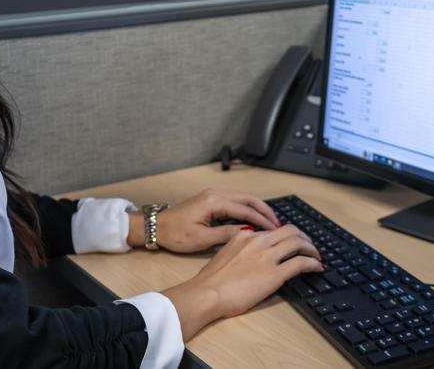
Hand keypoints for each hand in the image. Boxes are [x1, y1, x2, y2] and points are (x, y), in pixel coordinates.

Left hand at [127, 188, 280, 252]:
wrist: (156, 227)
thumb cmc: (175, 234)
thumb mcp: (202, 238)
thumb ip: (227, 234)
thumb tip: (248, 233)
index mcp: (214, 201)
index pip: (245, 209)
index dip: (262, 220)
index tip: (275, 230)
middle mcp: (215, 194)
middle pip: (248, 198)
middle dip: (264, 210)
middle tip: (278, 224)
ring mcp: (213, 195)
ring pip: (242, 199)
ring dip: (256, 209)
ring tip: (270, 222)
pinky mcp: (210, 200)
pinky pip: (234, 202)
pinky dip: (246, 209)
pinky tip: (253, 220)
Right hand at [162, 224, 323, 339]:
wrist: (206, 293)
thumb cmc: (210, 281)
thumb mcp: (224, 255)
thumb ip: (239, 250)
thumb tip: (248, 258)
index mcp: (244, 235)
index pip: (272, 229)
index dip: (286, 235)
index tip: (292, 241)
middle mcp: (257, 241)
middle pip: (290, 230)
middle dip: (304, 237)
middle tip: (309, 246)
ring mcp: (267, 256)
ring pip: (298, 242)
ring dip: (311, 248)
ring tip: (316, 256)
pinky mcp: (274, 273)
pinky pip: (301, 263)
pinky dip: (313, 263)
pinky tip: (317, 267)